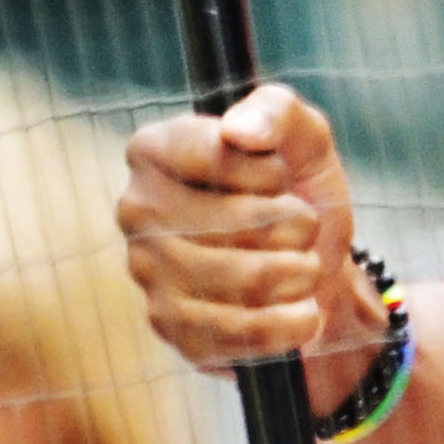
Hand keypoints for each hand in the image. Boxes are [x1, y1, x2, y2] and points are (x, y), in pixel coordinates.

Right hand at [118, 85, 377, 388]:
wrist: (307, 268)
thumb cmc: (294, 191)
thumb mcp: (301, 137)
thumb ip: (275, 112)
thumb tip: (239, 132)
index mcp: (154, 150)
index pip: (221, 156)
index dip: (273, 171)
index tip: (281, 176)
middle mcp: (136, 209)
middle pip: (239, 222)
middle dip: (296, 226)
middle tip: (304, 228)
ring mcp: (148, 273)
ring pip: (247, 278)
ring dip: (300, 273)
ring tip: (305, 266)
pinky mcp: (172, 328)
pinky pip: (242, 332)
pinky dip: (290, 323)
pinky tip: (301, 311)